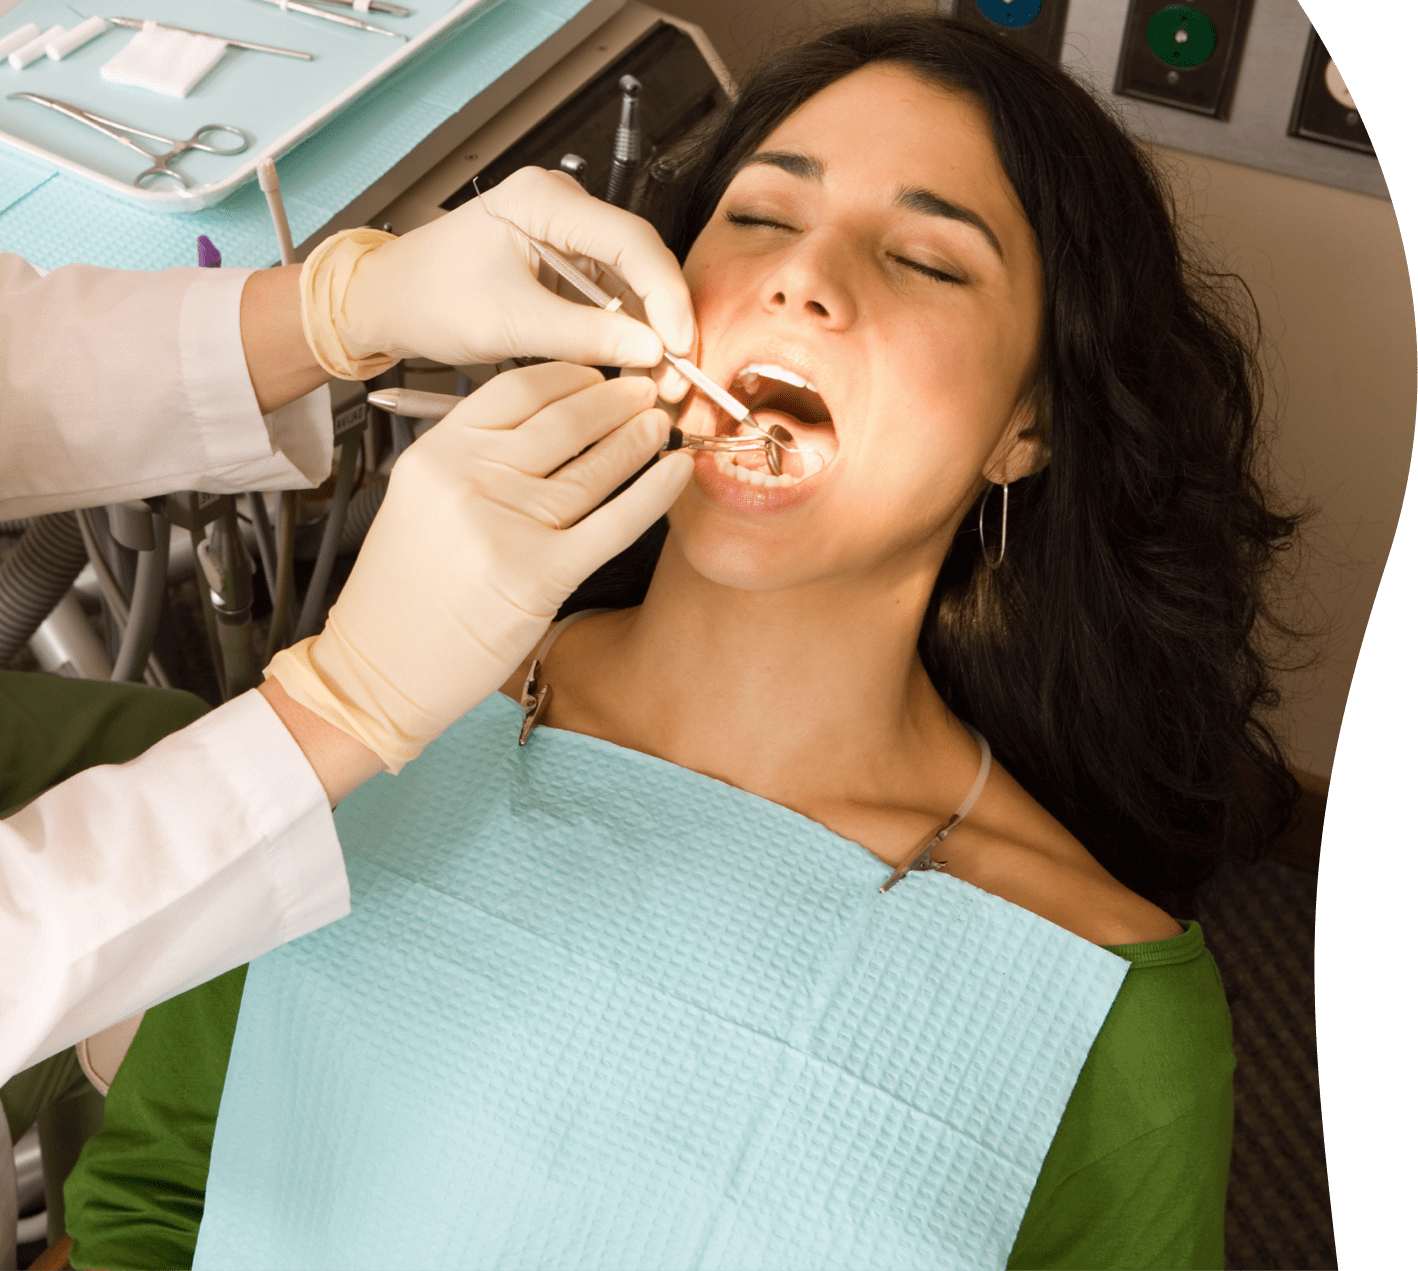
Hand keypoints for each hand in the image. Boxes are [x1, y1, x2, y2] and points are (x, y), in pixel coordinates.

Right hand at [265, 363, 692, 772]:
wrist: (379, 672)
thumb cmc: (402, 597)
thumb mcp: (421, 504)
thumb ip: (473, 462)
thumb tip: (552, 427)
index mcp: (436, 454)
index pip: (518, 390)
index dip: (572, 376)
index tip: (600, 372)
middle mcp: (469, 480)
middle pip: (564, 420)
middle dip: (615, 400)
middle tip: (645, 389)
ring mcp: (506, 526)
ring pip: (593, 468)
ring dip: (639, 438)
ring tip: (661, 423)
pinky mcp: (540, 575)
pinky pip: (613, 522)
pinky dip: (653, 493)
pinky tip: (677, 470)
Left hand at [328, 168, 696, 387]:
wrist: (389, 303)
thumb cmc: (428, 297)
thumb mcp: (510, 322)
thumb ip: (585, 336)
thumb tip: (650, 350)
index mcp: (544, 201)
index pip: (633, 242)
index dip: (666, 296)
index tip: (680, 344)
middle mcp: (561, 208)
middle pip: (641, 261)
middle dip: (664, 320)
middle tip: (679, 372)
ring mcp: (565, 236)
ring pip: (631, 284)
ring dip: (648, 333)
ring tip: (659, 380)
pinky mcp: (564, 265)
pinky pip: (610, 299)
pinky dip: (624, 335)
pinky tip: (634, 367)